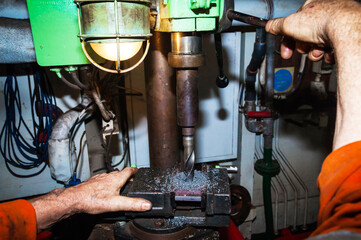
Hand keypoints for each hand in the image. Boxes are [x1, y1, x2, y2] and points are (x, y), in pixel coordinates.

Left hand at [29, 167, 150, 230]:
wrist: (74, 199)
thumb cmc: (92, 200)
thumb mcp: (116, 204)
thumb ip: (132, 204)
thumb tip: (147, 204)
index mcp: (116, 178)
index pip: (129, 170)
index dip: (135, 170)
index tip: (139, 171)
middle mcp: (108, 176)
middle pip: (120, 174)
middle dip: (127, 177)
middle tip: (131, 182)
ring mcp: (99, 178)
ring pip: (111, 177)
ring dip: (116, 180)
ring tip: (119, 187)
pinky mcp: (92, 182)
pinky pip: (102, 181)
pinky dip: (106, 184)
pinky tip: (104, 192)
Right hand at [265, 0, 358, 62]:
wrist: (345, 30)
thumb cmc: (322, 22)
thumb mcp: (290, 24)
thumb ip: (278, 26)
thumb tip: (269, 26)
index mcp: (311, 7)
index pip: (294, 25)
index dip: (288, 40)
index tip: (286, 51)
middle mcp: (326, 12)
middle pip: (307, 36)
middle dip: (303, 47)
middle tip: (304, 49)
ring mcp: (337, 23)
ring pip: (320, 43)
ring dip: (316, 52)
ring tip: (318, 52)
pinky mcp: (346, 34)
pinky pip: (334, 48)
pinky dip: (330, 53)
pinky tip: (329, 53)